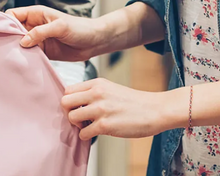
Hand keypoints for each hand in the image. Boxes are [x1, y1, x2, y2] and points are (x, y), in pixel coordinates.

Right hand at [6, 5, 106, 61]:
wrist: (95, 42)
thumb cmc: (79, 28)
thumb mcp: (60, 27)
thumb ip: (40, 32)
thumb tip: (22, 41)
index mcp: (36, 13)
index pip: (14, 15)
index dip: (7, 22)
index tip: (2, 34)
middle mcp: (34, 25)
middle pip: (15, 30)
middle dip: (9, 38)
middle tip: (4, 49)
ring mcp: (39, 39)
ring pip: (21, 44)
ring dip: (17, 50)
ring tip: (12, 59)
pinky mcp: (44, 51)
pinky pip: (31, 55)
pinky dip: (26, 59)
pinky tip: (23, 65)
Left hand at [62, 78, 179, 140]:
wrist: (154, 110)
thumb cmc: (133, 101)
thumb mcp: (110, 88)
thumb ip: (93, 92)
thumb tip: (76, 102)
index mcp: (96, 83)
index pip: (68, 90)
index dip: (70, 101)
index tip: (76, 107)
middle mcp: (96, 93)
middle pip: (65, 102)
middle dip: (69, 112)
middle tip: (79, 117)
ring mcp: (100, 109)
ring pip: (71, 117)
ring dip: (77, 125)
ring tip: (87, 125)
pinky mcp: (106, 125)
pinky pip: (83, 133)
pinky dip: (86, 136)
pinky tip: (94, 133)